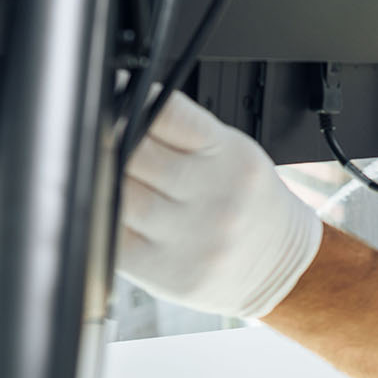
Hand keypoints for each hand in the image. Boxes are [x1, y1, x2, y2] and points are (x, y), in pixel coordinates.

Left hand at [118, 91, 322, 319]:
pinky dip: (102, 221)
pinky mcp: (170, 275)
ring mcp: (194, 240)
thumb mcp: (232, 152)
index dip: (129, 103)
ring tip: (97, 174)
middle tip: (96, 139)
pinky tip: (104, 210)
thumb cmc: (249, 202)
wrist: (282, 263)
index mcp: (233, 158)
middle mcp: (218, 199)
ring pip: (123, 198)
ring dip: (100, 181)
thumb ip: (181, 131)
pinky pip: (117, 242)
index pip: (167, 115)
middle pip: (137, 155)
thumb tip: (115, 113)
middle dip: (109, 142)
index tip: (114, 102)